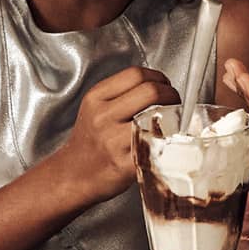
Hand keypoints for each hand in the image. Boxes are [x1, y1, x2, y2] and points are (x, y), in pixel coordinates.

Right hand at [56, 67, 178, 203]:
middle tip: (174, 101)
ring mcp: (114, 141)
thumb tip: (158, 85)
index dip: (157, 77)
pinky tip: (166, 141)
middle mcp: (103, 116)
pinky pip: (157, 146)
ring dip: (173, 117)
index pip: (136, 74)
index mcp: (96, 98)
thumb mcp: (95, 108)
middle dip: (170, 94)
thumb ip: (121, 93)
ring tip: (172, 120)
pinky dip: (168, 141)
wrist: (74, 175)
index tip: (164, 84)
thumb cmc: (90, 142)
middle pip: (150, 92)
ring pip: (157, 117)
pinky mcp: (126, 164)